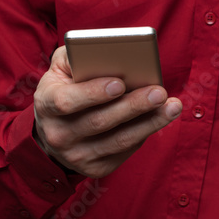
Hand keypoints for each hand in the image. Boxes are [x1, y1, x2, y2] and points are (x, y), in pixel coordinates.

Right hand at [33, 45, 181, 177]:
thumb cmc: (65, 87)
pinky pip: (125, 151)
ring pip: (118, 141)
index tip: (119, 83)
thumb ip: (77, 54)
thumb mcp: (61, 67)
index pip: (67, 102)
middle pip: (99, 122)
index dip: (93, 93)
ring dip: (149, 123)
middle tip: (159, 92)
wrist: (54, 128)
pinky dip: (145, 133)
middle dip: (132, 106)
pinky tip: (160, 118)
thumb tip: (106, 50)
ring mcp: (76, 156)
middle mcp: (58, 134)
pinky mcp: (95, 168)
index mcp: (46, 104)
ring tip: (172, 106)